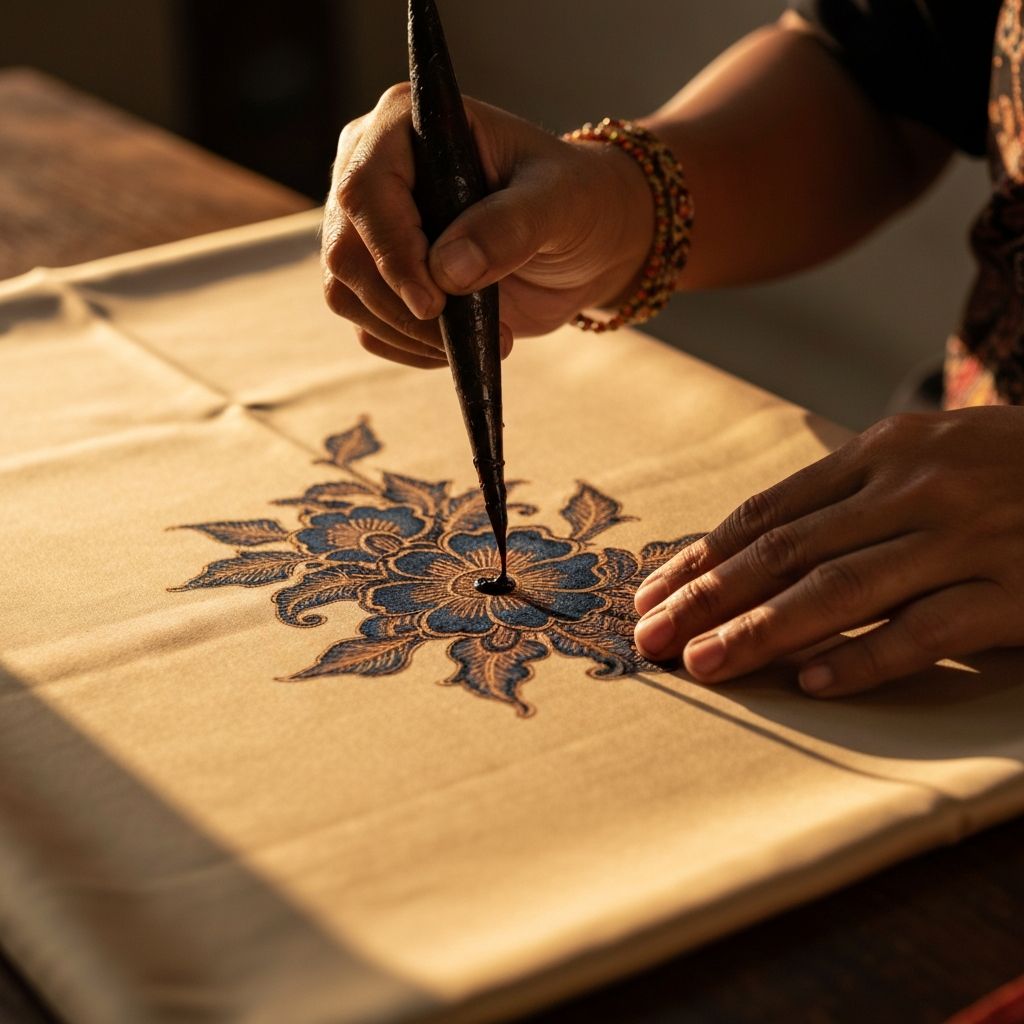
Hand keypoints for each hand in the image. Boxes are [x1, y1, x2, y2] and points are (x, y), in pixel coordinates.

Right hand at [321, 84, 652, 367]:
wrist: (584, 241)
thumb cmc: (576, 199)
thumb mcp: (561, 202)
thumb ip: (510, 226)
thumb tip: (447, 270)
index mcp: (406, 126)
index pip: (364, 189)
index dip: (391, 251)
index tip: (432, 301)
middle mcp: (373, 172)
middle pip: (345, 251)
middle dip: (399, 305)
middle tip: (460, 329)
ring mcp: (371, 230)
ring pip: (348, 295)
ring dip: (408, 333)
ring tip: (483, 336)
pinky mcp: (382, 280)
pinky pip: (371, 328)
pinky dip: (411, 348)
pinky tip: (460, 346)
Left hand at [633, 408, 1023, 696]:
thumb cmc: (1008, 467)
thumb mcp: (925, 457)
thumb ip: (847, 496)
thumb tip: (750, 550)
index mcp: (883, 450)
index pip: (768, 513)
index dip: (703, 557)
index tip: (652, 594)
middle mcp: (917, 487)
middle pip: (787, 552)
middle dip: (709, 599)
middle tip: (651, 638)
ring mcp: (969, 537)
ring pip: (843, 590)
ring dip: (764, 632)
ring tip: (706, 666)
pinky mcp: (1019, 592)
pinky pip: (928, 631)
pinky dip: (867, 657)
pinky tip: (814, 682)